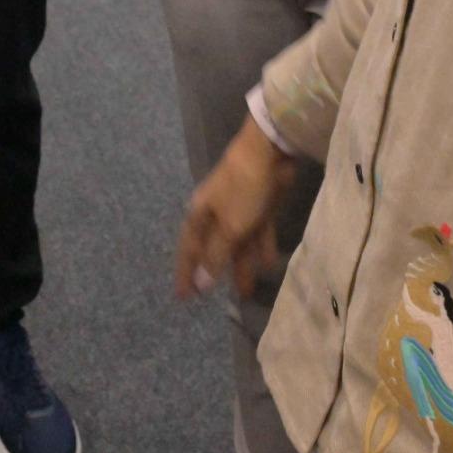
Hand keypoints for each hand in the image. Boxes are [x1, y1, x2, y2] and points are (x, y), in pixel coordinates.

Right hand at [175, 118, 296, 300]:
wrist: (269, 153)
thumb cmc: (243, 190)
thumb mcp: (229, 227)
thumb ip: (216, 255)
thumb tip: (200, 282)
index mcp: (201, 214)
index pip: (189, 249)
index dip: (186, 273)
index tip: (183, 297)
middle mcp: (216, 213)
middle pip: (213, 248)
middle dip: (216, 272)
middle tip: (218, 300)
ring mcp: (239, 209)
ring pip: (238, 243)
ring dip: (242, 265)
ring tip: (247, 291)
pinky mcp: (260, 206)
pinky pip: (258, 233)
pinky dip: (261, 247)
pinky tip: (268, 264)